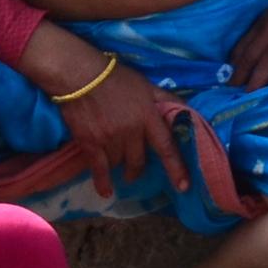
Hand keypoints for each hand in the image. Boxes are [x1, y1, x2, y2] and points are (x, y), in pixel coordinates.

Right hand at [37, 35, 189, 199]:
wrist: (80, 76)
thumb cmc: (116, 78)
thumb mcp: (146, 85)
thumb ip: (166, 100)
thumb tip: (187, 111)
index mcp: (148, 116)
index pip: (166, 146)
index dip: (176, 167)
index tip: (183, 186)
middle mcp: (131, 131)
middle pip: (139, 160)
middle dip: (138, 167)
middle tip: (135, 168)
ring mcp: (110, 139)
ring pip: (119, 163)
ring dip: (120, 163)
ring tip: (116, 158)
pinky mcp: (90, 144)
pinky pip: (99, 170)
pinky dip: (102, 182)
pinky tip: (106, 191)